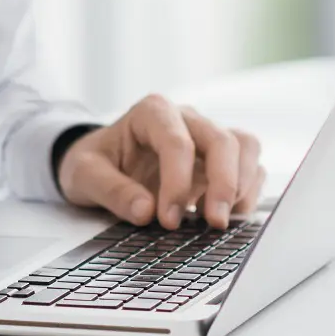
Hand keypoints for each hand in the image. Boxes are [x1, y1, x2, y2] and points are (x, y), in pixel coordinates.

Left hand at [56, 95, 264, 230]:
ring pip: (245, 146)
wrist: (101, 162)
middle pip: (222, 140)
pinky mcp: (220, 160)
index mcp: (152, 112)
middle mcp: (186, 118)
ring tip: (221, 219)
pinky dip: (248, 191)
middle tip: (212, 223)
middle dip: (223, 183)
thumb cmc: (94, 162)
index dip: (178, 183)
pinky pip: (250, 166)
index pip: (177, 142)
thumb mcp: (84, 174)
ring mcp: (206, 136)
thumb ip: (112, 191)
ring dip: (242, 185)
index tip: (168, 220)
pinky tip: (226, 215)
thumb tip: (145, 211)